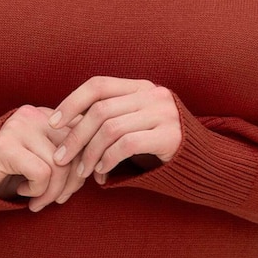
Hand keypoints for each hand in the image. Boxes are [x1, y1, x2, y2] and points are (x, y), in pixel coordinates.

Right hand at [0, 106, 88, 210]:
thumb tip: (97, 171)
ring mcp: (18, 129)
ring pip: (58, 165)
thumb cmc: (10, 169)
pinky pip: (41, 174)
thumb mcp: (42, 157)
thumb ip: (66, 156)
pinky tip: (24, 191)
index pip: (82, 136)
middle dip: (73, 182)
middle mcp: (34, 115)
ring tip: (40, 202)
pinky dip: (37, 190)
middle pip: (74, 150)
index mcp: (47, 115)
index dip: (85, 164)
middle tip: (61, 200)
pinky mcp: (5, 147)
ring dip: (53, 192)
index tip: (77, 185)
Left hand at [47, 77, 180, 184]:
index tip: (53, 123)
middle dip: (75, 136)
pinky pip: (127, 145)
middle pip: (100, 110)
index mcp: (141, 87)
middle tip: (61, 158)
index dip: (72, 102)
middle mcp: (153, 95)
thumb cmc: (160, 147)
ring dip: (90, 153)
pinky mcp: (170, 136)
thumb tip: (65, 127)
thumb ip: (109, 120)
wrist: (205, 163)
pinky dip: (108, 159)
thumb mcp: (135, 125)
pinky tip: (103, 172)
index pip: (98, 85)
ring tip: (83, 171)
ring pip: (110, 128)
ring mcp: (163, 114)